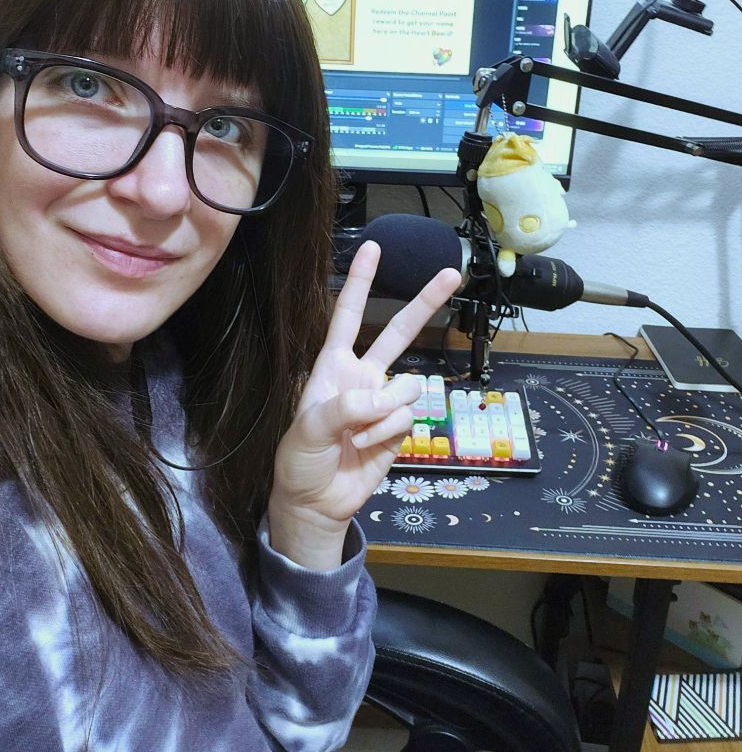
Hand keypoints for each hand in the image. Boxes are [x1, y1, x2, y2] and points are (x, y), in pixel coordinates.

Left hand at [268, 240, 460, 567]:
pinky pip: (407, 418)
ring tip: (357, 434)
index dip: (361, 282)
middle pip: (399, 332)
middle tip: (452, 273)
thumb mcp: (307, 431)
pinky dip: (386, 434)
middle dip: (425, 302)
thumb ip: (344, 407)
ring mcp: (385, 402)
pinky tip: (367, 448)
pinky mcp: (401, 429)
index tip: (373, 247)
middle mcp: (364, 376)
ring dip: (385, 410)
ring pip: (408, 385)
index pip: (347, 315)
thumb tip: (386, 397)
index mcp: (333, 366)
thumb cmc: (300, 460)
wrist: (315, 503)